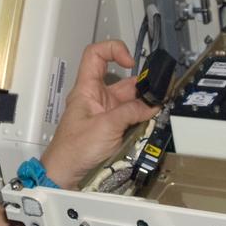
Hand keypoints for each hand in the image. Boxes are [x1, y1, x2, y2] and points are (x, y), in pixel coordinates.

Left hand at [41, 40, 159, 187]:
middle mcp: (96, 97)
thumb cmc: (74, 149)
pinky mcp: (110, 128)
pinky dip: (141, 117)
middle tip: (159, 91)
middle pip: (121, 81)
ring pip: (129, 100)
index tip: (131, 62)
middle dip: (141, 85)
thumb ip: (131, 112)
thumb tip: (152, 104)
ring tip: (159, 108)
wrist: (65, 174)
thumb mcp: (106, 126)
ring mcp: (104, 113)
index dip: (113, 50)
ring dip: (144, 104)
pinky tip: (152, 121)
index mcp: (87, 89)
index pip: (96, 55)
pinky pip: (129, 117)